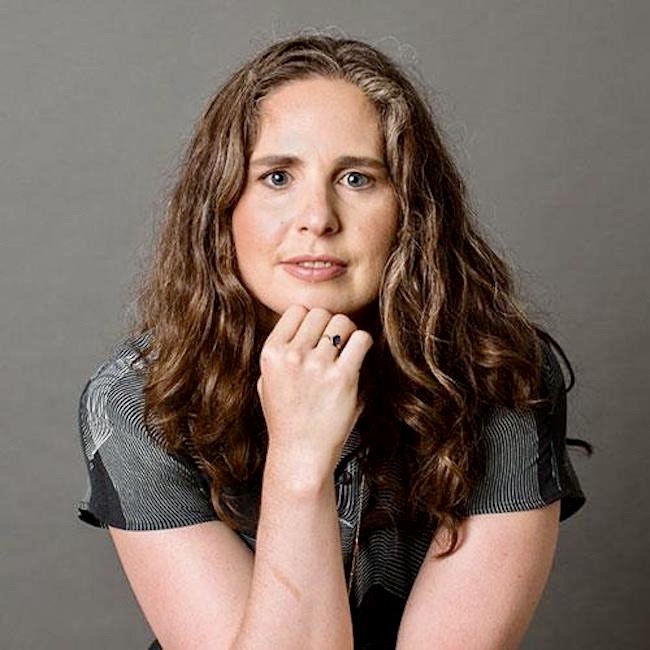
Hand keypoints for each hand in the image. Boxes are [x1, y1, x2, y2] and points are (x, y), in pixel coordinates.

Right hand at [257, 305, 372, 478]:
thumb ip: (278, 354)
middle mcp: (292, 355)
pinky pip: (361, 339)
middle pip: (321, 313)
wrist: (300, 454)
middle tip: (335, 344)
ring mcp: (317, 366)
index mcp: (271, 353)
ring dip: (349, 333)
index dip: (310, 320)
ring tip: (347, 351)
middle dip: (330, 325)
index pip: (297, 310)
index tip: (316, 336)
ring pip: (343, 322)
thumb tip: (299, 327)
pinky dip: (364, 343)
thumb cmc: (286, 420)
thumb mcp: (265, 383)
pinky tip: (359, 356)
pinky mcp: (342, 378)